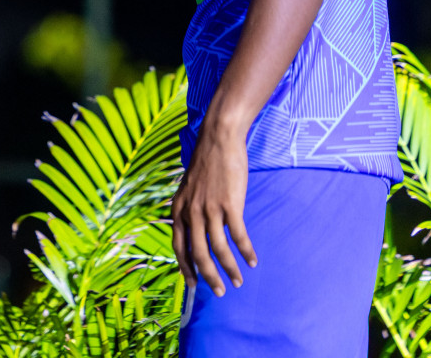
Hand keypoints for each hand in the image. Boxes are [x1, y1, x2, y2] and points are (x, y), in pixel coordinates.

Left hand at [170, 123, 255, 295]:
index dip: (186, 268)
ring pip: (219, 249)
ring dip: (230, 269)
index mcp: (178, 209)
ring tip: (238, 280)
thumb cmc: (206, 164)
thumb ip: (189, 210)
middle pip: (198, 254)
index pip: (178, 247)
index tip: (193, 285)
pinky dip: (246, 251)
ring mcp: (209, 208)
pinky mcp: (229, 204)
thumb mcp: (189, 189)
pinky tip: (252, 260)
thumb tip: (196, 232)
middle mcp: (190, 212)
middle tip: (220, 291)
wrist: (218, 139)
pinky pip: (238, 236)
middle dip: (209, 277)